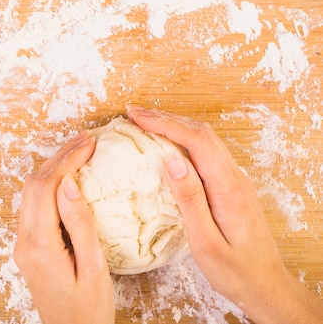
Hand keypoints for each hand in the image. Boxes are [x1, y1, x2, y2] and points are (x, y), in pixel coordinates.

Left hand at [14, 131, 115, 323]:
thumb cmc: (88, 310)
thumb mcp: (93, 268)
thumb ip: (80, 224)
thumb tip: (69, 182)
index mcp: (39, 245)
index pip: (47, 187)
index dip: (68, 160)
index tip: (90, 144)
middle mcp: (24, 241)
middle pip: (34, 184)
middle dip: (60, 157)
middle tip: (86, 139)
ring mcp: (23, 244)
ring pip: (31, 192)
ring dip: (53, 167)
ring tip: (79, 150)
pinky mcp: (29, 247)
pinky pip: (35, 205)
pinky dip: (50, 184)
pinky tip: (68, 177)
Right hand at [127, 106, 322, 323]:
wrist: (266, 286)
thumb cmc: (235, 271)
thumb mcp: (206, 242)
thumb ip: (190, 200)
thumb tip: (172, 160)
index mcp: (228, 188)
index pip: (196, 141)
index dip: (164, 124)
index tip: (136, 117)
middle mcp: (235, 178)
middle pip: (202, 133)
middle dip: (166, 119)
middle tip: (134, 114)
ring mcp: (235, 181)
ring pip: (206, 141)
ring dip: (175, 127)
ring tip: (146, 123)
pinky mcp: (231, 187)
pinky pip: (207, 153)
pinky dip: (184, 141)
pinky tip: (168, 146)